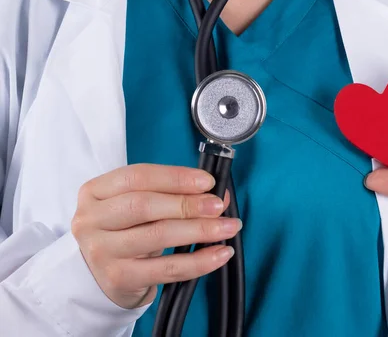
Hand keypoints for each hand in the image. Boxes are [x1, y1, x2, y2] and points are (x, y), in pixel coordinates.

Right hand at [71, 164, 240, 308]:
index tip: (207, 181)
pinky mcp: (119, 279)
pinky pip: (166, 269)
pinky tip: (220, 254)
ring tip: (227, 227)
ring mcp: (102, 251)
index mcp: (95, 192)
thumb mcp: (140, 205)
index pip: (137, 176)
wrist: (98, 276)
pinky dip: (199, 261)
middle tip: (218, 206)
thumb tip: (218, 194)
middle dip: (188, 203)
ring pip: (158, 236)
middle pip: (144, 205)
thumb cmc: (124, 230)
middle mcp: (92, 220)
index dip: (175, 177)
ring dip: (200, 230)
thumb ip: (173, 193)